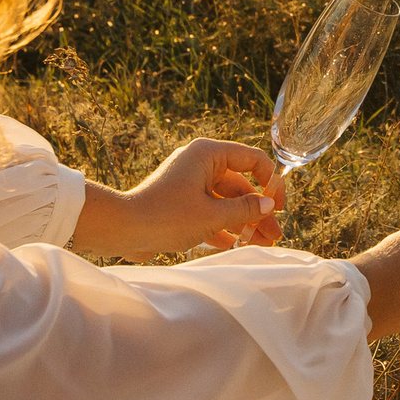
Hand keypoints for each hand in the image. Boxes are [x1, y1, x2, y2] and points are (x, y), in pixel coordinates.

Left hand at [70, 137, 284, 261]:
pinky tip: (238, 245)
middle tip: (275, 234)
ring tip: (261, 243)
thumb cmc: (167, 216)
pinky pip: (209, 212)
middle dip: (258, 211)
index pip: (252, 159)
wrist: (121, 229)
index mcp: (208, 154)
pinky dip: (223, 227)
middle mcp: (200, 164)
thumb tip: (269, 205)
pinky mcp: (180, 204)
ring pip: (226, 201)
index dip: (270, 182)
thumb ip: (245, 209)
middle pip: (240, 185)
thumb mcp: (212, 215)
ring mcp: (189, 184)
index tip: (279, 207)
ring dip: (244, 222)